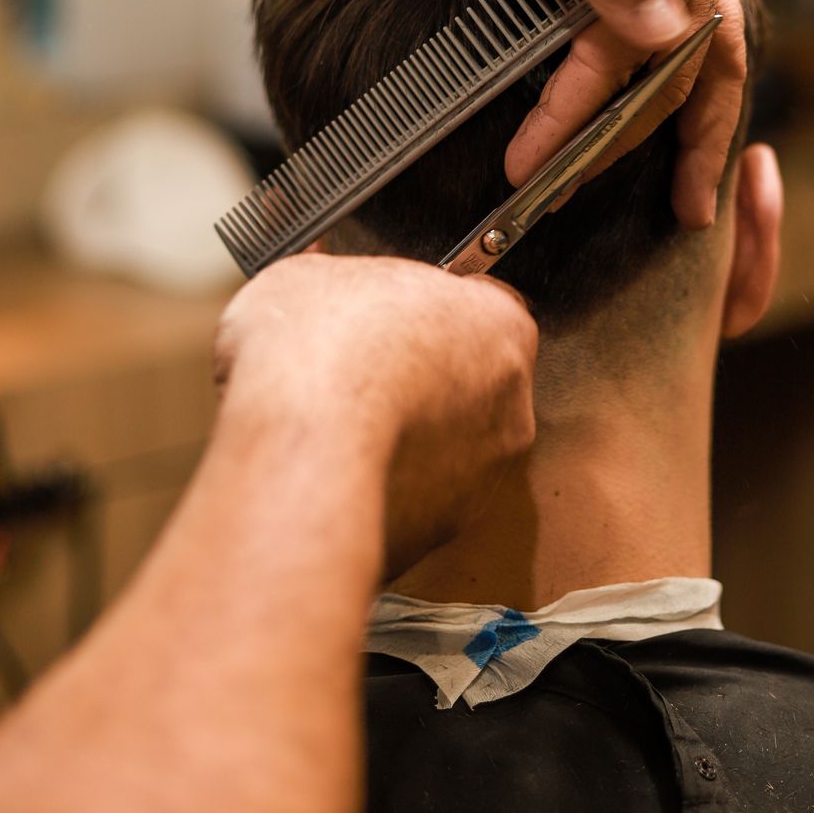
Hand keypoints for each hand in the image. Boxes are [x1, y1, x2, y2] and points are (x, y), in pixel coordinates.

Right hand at [215, 253, 537, 575]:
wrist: (304, 459)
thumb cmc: (322, 358)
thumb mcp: (306, 279)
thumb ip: (330, 285)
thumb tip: (312, 290)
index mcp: (498, 325)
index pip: (482, 307)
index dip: (429, 311)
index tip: (389, 315)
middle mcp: (509, 405)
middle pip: (468, 383)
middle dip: (417, 380)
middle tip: (356, 373)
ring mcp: (481, 478)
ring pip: (444, 451)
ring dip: (401, 441)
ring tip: (332, 430)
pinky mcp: (440, 533)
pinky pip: (412, 503)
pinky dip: (379, 492)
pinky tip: (330, 474)